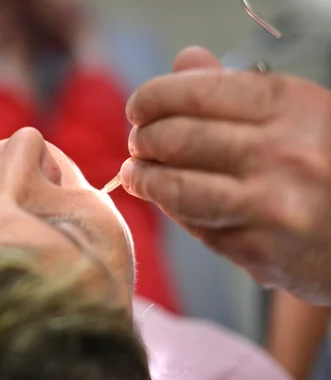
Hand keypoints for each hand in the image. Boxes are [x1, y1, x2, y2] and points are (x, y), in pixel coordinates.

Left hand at [120, 46, 330, 303]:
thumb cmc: (324, 162)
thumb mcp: (294, 112)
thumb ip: (235, 88)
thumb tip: (184, 61)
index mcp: (289, 106)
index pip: (196, 92)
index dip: (153, 98)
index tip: (138, 107)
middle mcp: (281, 153)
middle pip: (176, 139)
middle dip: (143, 140)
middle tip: (137, 143)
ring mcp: (270, 205)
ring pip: (176, 188)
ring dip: (143, 179)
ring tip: (135, 174)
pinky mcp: (258, 250)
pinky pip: (195, 225)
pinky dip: (173, 209)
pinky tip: (168, 200)